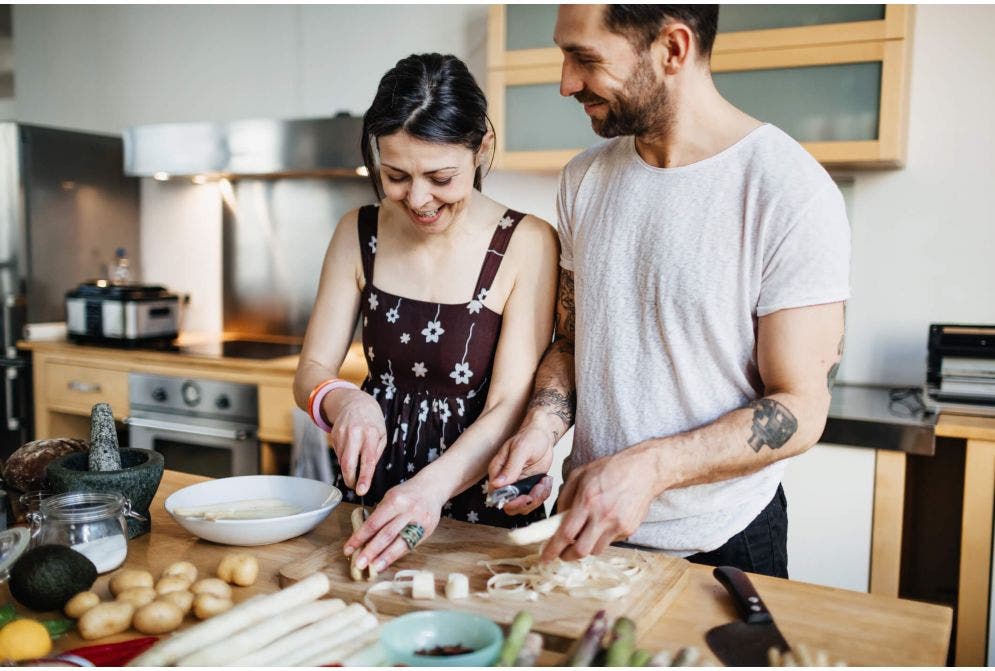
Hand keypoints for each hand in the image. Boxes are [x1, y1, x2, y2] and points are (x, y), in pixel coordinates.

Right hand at [323, 388, 386, 495]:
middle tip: (354, 487)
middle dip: (350, 479)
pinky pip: (338, 453)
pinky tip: (350, 450)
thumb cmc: (372, 421)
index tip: (361, 490)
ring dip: (348, 468)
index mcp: (370, 434)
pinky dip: (344, 457)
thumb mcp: (382, 434)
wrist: (354, 402)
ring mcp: (342, 434)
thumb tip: (368, 471)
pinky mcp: (334, 435)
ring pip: (341, 460)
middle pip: (348, 463)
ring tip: (356, 463)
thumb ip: (376, 453)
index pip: (367, 460)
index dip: (364, 477)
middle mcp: (354, 433)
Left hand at [343, 478, 446, 572]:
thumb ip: (380, 515)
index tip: (349, 549)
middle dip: (371, 551)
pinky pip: (410, 545)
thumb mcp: (390, 497)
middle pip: (387, 535)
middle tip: (359, 564)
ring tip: (374, 568)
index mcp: (395, 501)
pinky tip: (388, 561)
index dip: (360, 537)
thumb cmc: (407, 493)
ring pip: (400, 543)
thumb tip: (365, 537)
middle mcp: (408, 511)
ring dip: (386, 557)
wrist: (433, 487)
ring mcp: (420, 522)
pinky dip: (398, 554)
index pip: (374, 523)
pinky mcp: (427, 530)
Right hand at [487, 422, 557, 514]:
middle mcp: (505, 481)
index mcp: (497, 472)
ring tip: (544, 481)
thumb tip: (497, 484)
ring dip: (537, 498)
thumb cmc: (530, 437)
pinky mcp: (528, 487)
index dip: (511, 501)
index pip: (497, 496)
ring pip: (524, 506)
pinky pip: (534, 500)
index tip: (526, 496)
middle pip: (510, 506)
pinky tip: (546, 480)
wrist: (543, 435)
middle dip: (527, 503)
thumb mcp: (521, 449)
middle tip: (539, 489)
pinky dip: (543, 494)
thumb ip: (511, 467)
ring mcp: (517, 485)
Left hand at [541, 445, 656, 562]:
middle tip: (563, 553)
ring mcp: (617, 524)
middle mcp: (602, 515)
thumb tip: (556, 519)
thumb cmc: (611, 469)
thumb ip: (565, 497)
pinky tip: (605, 522)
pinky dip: (602, 538)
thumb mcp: (579, 474)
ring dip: (587, 546)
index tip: (545, 557)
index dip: (553, 549)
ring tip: (586, 532)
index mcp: (587, 500)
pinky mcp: (628, 529)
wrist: (644, 470)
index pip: (566, 533)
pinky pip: (610, 542)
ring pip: (596, 550)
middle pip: (581, 550)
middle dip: (568, 556)